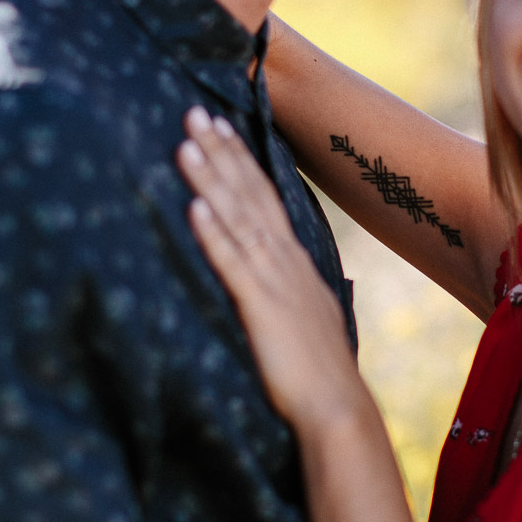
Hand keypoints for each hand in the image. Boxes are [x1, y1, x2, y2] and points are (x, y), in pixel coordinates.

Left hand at [177, 107, 366, 430]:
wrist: (336, 410)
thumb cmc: (318, 374)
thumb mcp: (305, 320)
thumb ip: (289, 293)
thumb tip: (275, 281)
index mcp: (295, 263)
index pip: (265, 198)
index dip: (240, 161)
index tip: (220, 126)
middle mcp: (286, 261)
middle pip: (250, 195)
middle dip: (221, 152)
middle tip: (194, 112)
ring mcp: (275, 281)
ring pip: (238, 219)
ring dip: (211, 180)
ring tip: (186, 144)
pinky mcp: (261, 308)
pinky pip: (233, 264)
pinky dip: (214, 234)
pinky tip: (194, 207)